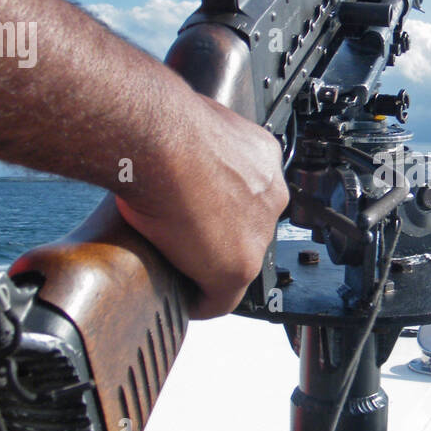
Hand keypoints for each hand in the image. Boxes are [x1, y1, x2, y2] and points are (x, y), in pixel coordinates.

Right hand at [115, 95, 288, 318]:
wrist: (160, 140)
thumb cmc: (162, 126)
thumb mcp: (187, 127)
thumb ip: (192, 146)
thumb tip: (167, 152)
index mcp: (261, 157)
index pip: (247, 193)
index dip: (221, 208)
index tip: (199, 213)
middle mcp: (270, 194)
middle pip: (246, 229)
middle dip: (218, 238)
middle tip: (183, 242)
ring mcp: (258, 232)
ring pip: (236, 262)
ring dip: (209, 268)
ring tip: (178, 270)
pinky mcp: (238, 267)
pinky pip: (220, 299)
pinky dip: (200, 303)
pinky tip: (183, 302)